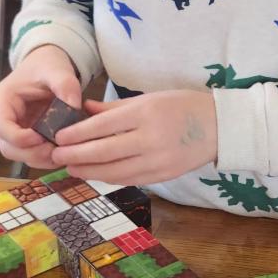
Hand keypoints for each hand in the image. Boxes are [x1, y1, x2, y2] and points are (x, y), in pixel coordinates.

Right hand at [0, 44, 82, 166]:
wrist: (48, 67)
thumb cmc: (47, 66)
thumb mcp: (57, 70)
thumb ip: (66, 85)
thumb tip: (75, 106)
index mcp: (2, 100)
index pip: (1, 127)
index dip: (19, 138)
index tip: (41, 138)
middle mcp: (4, 118)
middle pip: (8, 147)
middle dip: (31, 153)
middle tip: (54, 151)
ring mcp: (15, 130)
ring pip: (19, 155)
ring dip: (40, 159)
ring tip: (61, 152)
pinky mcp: (27, 138)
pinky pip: (32, 155)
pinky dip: (46, 159)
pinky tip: (63, 152)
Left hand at [49, 89, 217, 184]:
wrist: (220, 128)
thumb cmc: (183, 106)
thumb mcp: (150, 98)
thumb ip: (115, 108)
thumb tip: (83, 110)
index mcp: (147, 114)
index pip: (103, 126)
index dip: (78, 134)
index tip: (59, 137)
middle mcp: (151, 139)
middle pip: (105, 151)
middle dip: (76, 155)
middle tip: (56, 156)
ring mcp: (158, 161)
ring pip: (115, 171)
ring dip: (89, 171)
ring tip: (71, 168)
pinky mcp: (163, 176)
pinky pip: (129, 179)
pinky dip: (109, 177)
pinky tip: (95, 174)